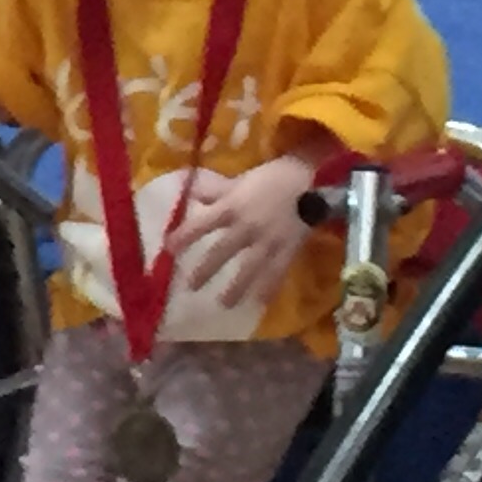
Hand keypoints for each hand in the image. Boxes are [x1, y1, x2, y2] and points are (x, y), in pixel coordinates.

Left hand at [163, 151, 324, 311]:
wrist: (313, 180)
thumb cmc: (274, 176)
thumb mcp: (242, 179)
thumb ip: (218, 191)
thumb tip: (193, 195)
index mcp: (234, 206)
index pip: (202, 224)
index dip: (184, 236)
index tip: (168, 249)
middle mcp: (247, 226)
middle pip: (222, 251)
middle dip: (206, 269)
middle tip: (190, 286)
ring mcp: (268, 241)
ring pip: (249, 268)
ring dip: (236, 287)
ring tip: (224, 304)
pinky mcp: (287, 249)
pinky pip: (277, 272)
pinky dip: (268, 288)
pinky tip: (260, 304)